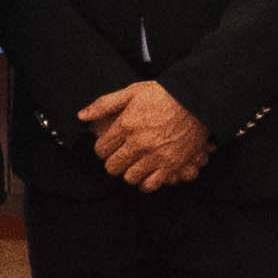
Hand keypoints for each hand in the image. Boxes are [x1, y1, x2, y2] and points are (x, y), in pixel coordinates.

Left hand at [78, 79, 209, 189]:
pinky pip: (150, 185)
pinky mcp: (171, 165)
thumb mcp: (131, 92)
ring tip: (134, 163)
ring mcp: (155, 156)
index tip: (109, 146)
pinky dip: (145, 183)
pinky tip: (146, 173)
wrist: (195, 101)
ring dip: (129, 172)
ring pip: (129, 178)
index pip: (101, 149)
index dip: (102, 148)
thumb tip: (82, 115)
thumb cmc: (164, 95)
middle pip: (112, 166)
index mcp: (126, 125)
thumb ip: (104, 104)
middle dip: (113, 161)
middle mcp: (139, 143)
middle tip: (120, 155)